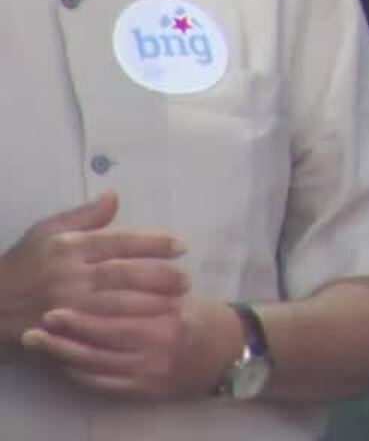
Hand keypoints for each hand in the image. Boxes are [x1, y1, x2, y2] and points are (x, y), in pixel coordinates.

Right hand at [0, 193, 188, 347]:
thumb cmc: (23, 263)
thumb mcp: (47, 231)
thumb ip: (84, 216)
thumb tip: (114, 196)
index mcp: (69, 247)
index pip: (119, 242)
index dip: (154, 243)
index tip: (181, 246)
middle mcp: (70, 275)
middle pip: (123, 274)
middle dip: (160, 276)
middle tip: (186, 279)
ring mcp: (67, 305)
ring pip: (116, 304)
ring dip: (151, 303)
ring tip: (178, 302)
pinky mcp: (64, 330)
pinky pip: (102, 330)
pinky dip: (128, 327)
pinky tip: (149, 326)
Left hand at [24, 294, 237, 400]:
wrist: (233, 353)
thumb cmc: (204, 317)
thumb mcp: (182, 293)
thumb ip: (148, 284)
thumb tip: (109, 268)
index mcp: (170, 313)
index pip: (121, 309)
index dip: (86, 308)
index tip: (57, 303)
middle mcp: (161, 342)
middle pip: (105, 337)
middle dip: (69, 331)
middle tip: (41, 322)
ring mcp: (153, 369)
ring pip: (100, 363)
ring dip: (66, 354)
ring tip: (40, 345)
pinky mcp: (148, 389)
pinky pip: (106, 384)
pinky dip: (81, 375)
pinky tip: (65, 365)